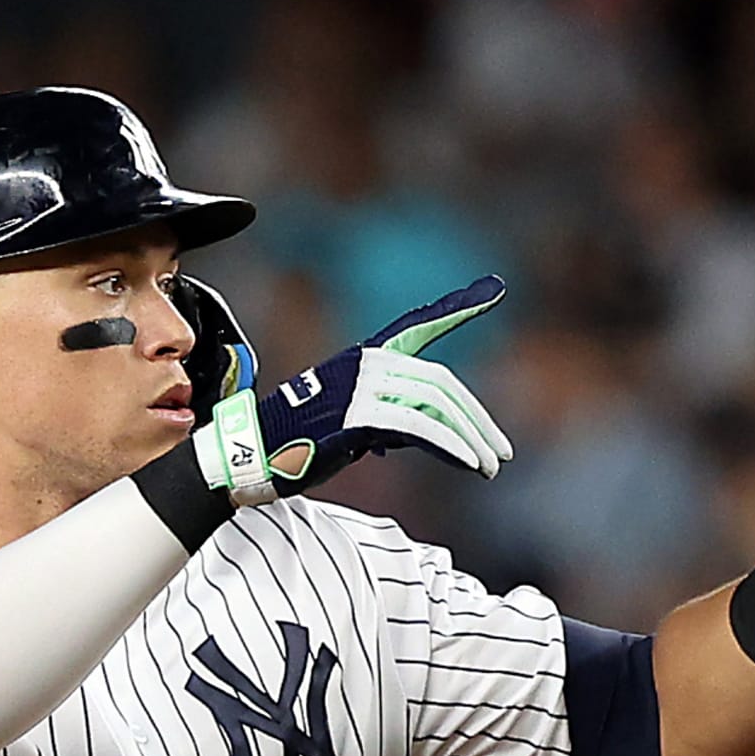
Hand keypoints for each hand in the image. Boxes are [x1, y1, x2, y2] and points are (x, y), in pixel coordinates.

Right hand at [189, 276, 512, 503]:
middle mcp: (367, 363)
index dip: (457, 307)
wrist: (253, 456)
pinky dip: (450, 445)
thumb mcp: (353, 420)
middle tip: (502, 452)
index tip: (495, 288)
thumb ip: (391, 416)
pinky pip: (418, 426)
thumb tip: (429, 430)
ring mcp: (361, 386)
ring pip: (435, 404)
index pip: (419, 324)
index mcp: (368, 358)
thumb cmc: (299, 443)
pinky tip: (470, 463)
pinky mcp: (356, 413)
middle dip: (477, 419)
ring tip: (489, 467)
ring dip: (470, 438)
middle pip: (440, 383)